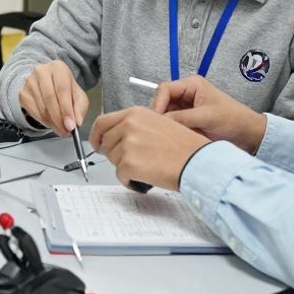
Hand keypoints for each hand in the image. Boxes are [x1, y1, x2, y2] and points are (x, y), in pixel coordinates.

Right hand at [18, 59, 89, 136]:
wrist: (45, 83)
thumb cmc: (64, 89)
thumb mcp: (77, 95)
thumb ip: (79, 108)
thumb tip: (77, 121)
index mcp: (58, 67)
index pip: (62, 89)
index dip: (66, 109)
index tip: (71, 125)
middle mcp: (41, 71)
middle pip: (50, 98)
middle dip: (59, 119)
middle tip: (66, 131)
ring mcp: (29, 82)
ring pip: (41, 107)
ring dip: (52, 123)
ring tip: (61, 129)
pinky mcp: (22, 93)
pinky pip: (34, 112)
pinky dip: (44, 122)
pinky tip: (51, 123)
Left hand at [91, 107, 209, 191]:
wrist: (196, 162)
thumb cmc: (184, 146)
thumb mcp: (158, 123)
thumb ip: (134, 126)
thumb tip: (116, 136)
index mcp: (135, 113)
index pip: (102, 122)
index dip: (97, 135)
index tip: (97, 143)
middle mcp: (128, 125)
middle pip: (106, 143)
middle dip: (116, 154)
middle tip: (135, 160)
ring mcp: (127, 144)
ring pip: (113, 160)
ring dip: (125, 167)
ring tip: (147, 166)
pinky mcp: (129, 164)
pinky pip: (120, 175)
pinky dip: (130, 180)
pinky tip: (146, 176)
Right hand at [153, 76, 267, 154]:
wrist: (248, 134)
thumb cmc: (234, 119)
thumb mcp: (206, 116)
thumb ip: (182, 117)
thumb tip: (160, 121)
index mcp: (192, 85)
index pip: (165, 89)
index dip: (157, 103)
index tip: (155, 118)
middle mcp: (187, 95)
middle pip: (162, 102)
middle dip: (160, 115)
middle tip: (158, 129)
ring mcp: (186, 108)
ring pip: (166, 114)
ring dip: (165, 124)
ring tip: (167, 134)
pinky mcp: (188, 121)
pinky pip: (172, 124)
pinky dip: (171, 131)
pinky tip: (173, 138)